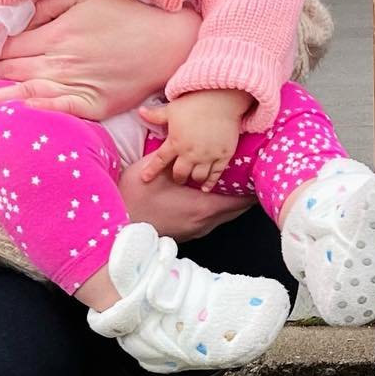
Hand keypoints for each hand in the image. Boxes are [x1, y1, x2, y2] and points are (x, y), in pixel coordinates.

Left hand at [0, 0, 200, 119]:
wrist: (168, 44)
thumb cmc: (126, 14)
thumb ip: (48, 4)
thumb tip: (15, 16)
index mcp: (58, 32)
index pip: (10, 44)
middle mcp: (62, 60)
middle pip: (12, 69)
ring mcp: (76, 85)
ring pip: (25, 93)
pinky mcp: (91, 105)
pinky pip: (56, 111)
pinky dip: (34, 113)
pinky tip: (14, 118)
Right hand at [118, 161, 247, 241]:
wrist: (115, 231)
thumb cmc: (133, 199)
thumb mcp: (155, 172)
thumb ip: (176, 158)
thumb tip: (190, 141)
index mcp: (201, 207)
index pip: (239, 200)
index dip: (251, 188)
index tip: (259, 174)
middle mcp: (203, 223)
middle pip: (234, 210)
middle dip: (244, 194)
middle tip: (251, 176)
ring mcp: (194, 232)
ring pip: (222, 217)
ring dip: (229, 202)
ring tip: (235, 183)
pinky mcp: (185, 234)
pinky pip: (209, 221)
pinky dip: (216, 209)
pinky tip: (209, 197)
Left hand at [139, 90, 249, 190]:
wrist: (222, 99)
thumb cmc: (194, 102)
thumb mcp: (172, 108)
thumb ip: (156, 115)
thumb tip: (140, 111)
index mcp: (175, 142)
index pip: (160, 161)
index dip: (151, 171)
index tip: (144, 178)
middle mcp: (190, 153)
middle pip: (180, 174)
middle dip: (178, 177)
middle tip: (178, 177)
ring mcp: (208, 156)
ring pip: (197, 177)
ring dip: (193, 179)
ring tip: (192, 178)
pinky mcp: (223, 155)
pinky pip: (216, 175)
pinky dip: (210, 183)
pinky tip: (205, 187)